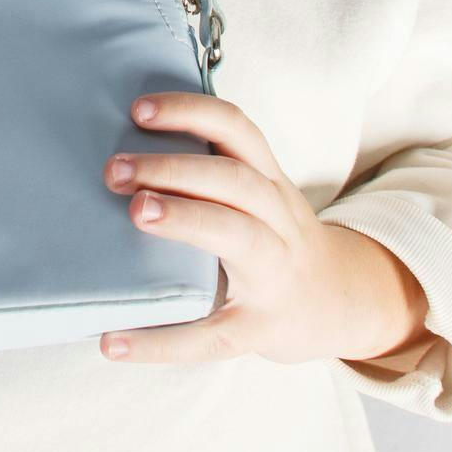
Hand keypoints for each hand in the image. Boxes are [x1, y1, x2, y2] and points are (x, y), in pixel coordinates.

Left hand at [98, 92, 428, 366]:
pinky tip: (113, 342)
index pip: (235, 130)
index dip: (190, 112)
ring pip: (238, 235)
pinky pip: (213, 334)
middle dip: (175, 168)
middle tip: (115, 170)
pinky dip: (161, 340)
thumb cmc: (274, 238)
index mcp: (267, 180)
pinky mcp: (261, 327)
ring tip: (135, 212)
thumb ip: (210, 170)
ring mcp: (274, 273)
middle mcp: (277, 218)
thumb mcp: (259, 194)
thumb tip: (122, 147)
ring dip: (186, 219)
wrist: (339, 302)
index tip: (138, 109)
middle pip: (234, 180)